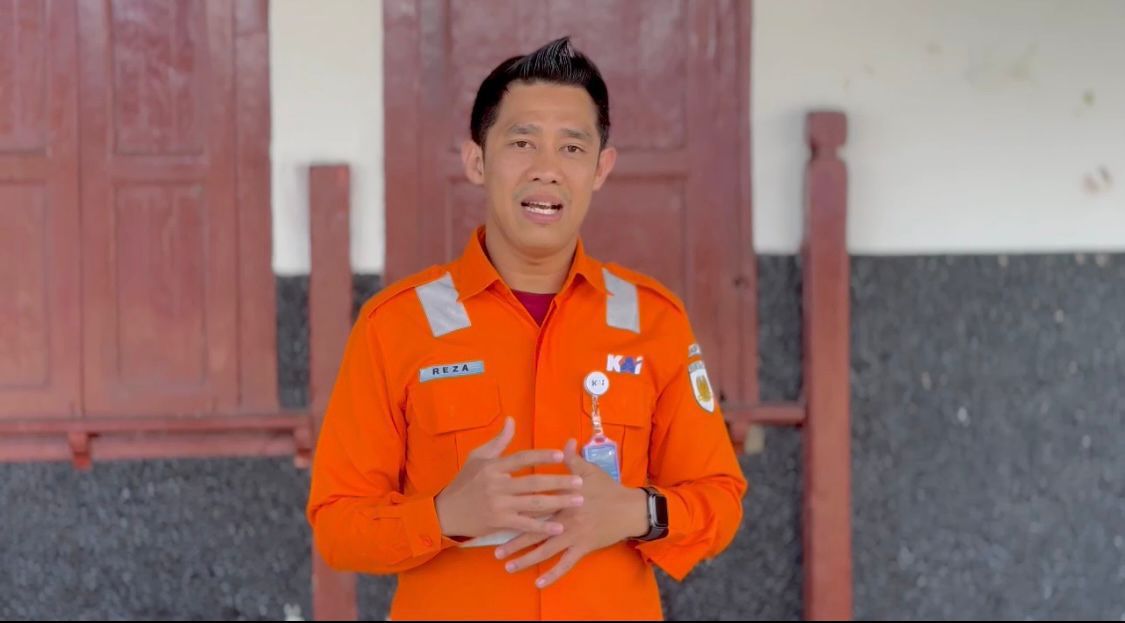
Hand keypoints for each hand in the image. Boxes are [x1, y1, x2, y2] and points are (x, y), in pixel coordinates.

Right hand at [435, 417, 585, 538]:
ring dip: (558, 502)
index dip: (542, 456)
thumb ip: (498, 441)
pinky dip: (542, 526)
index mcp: (493, 466)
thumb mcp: (477, 457)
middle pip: (533, 482)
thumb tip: (512, 420)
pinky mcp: (499, 522)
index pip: (522, 458)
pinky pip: (525, 524)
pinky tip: (559, 526)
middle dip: (559, 482)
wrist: (446, 512)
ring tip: (578, 501)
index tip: (562, 456)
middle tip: (580, 482)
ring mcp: (499, 505)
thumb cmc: (464, 482)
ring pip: (534, 503)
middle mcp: (497, 484)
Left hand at [493, 438, 648, 587]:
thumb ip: (573, 458)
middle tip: (495, 552)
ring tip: (509, 567)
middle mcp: (564, 518)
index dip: (515, 511)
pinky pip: (565, 565)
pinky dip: (552, 575)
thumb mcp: (590, 471)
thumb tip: (565, 440)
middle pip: (534, 532)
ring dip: (526, 560)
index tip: (497, 516)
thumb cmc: (608, 489)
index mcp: (562, 498)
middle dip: (514, 543)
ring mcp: (573, 535)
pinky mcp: (583, 548)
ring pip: (546, 551)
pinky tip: (538, 584)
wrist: (630, 510)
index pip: (534, 505)